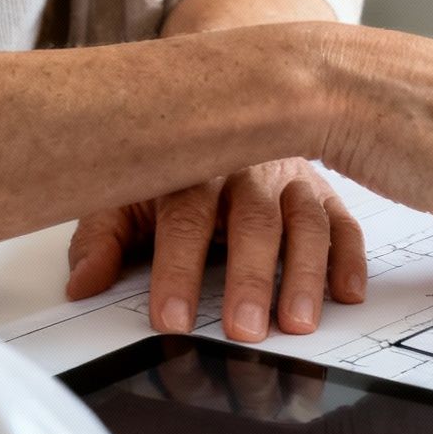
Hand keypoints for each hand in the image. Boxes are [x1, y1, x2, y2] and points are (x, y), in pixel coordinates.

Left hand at [66, 158, 366, 340]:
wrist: (224, 104)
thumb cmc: (171, 168)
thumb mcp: (125, 195)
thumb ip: (103, 238)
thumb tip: (82, 284)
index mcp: (193, 166)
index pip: (185, 221)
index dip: (177, 272)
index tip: (171, 320)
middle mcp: (248, 168)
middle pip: (254, 222)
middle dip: (249, 278)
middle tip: (245, 329)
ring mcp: (291, 178)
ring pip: (306, 223)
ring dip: (304, 275)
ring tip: (298, 323)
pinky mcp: (324, 191)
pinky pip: (344, 222)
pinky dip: (350, 258)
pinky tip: (347, 293)